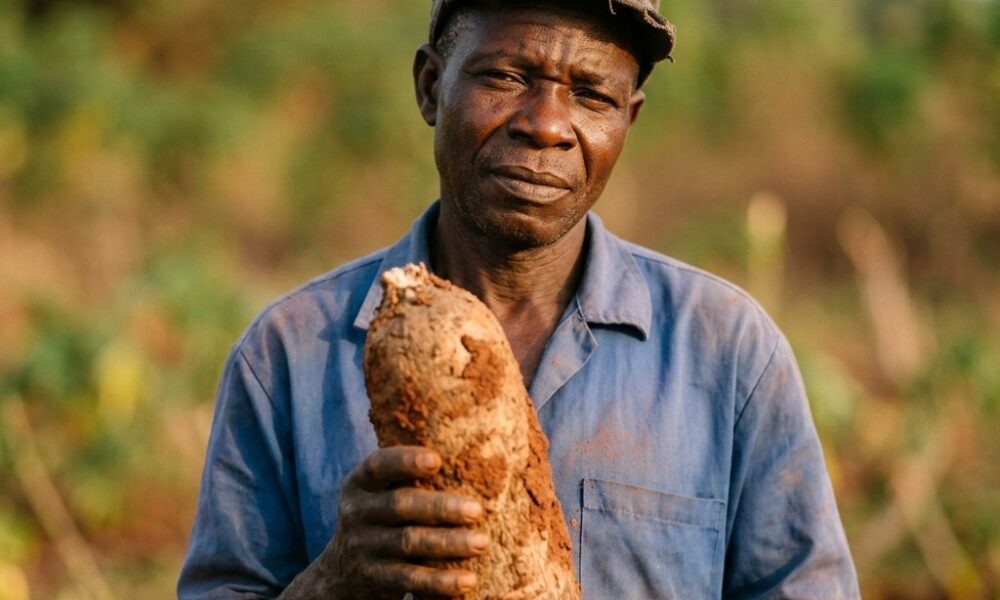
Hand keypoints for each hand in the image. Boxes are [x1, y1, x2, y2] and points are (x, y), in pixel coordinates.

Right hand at [321, 446, 488, 597]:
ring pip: (408, 542)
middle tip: (477, 510)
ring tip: (481, 542)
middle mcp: (356, 513)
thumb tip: (472, 458)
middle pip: (400, 505)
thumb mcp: (379, 496)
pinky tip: (468, 579)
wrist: (343, 574)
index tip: (437, 460)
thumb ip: (407, 480)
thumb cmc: (382, 521)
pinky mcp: (373, 578)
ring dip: (448, 542)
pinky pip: (410, 579)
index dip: (406, 461)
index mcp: (359, 484)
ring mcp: (361, 547)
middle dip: (440, 507)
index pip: (378, 465)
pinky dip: (440, 580)